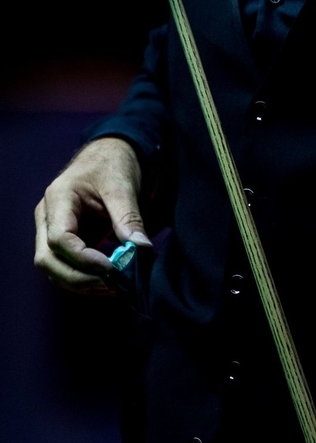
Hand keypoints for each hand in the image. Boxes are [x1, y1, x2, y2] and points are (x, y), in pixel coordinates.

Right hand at [34, 137, 151, 295]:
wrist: (109, 155)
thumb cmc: (112, 165)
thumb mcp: (123, 187)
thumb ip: (129, 218)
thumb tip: (141, 249)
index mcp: (58, 199)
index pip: (59, 238)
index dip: (83, 259)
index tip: (111, 268)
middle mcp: (47, 217)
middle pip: (47, 259)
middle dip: (78, 278)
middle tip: (111, 284)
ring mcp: (52, 229)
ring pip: (53, 268)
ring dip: (81, 283)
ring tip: (113, 288)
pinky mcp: (65, 240)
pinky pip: (66, 267)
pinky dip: (84, 279)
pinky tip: (109, 284)